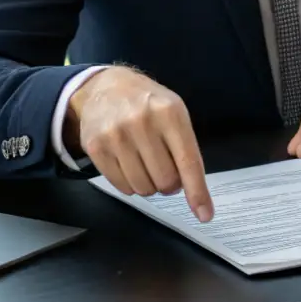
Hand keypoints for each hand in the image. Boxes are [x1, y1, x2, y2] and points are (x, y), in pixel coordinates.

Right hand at [65, 67, 213, 221]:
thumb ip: (185, 148)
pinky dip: (130, 184)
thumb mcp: (174, 112)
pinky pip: (121, 187)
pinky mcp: (95, 147)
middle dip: (169, 183)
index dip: (197, 192)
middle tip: (165, 169)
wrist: (105, 87)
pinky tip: (128, 164)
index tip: (205, 214)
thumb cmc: (146, 103)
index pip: (188, 161)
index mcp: (169, 112)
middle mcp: (142, 122)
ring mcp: (116, 135)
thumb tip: (194, 192)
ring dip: (149, 184)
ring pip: (143, 188)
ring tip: (145, 163)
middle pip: (165, 181)